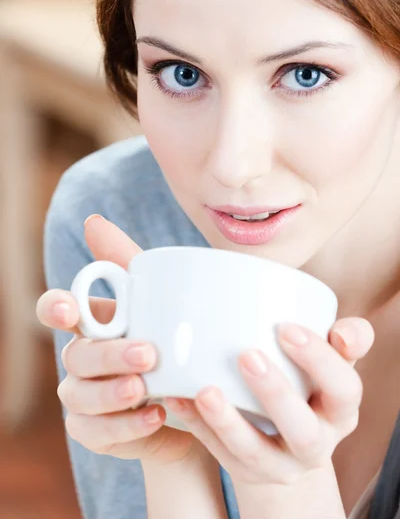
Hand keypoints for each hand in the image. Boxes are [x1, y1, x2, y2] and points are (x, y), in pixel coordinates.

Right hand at [36, 215, 199, 467]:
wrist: (198, 398)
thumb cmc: (174, 341)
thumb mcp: (161, 299)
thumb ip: (127, 263)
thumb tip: (92, 221)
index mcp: (94, 322)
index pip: (57, 309)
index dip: (55, 307)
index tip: (69, 310)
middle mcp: (83, 358)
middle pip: (76, 356)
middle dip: (107, 355)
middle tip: (147, 353)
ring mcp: (87, 397)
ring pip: (79, 396)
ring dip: (111, 393)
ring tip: (146, 389)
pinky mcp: (99, 432)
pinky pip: (97, 433)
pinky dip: (126, 426)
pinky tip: (156, 416)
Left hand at [165, 316, 374, 488]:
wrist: (292, 435)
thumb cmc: (308, 380)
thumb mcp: (330, 362)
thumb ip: (342, 340)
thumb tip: (343, 331)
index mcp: (341, 410)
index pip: (343, 389)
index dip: (319, 360)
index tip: (286, 327)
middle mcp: (317, 444)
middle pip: (303, 430)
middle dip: (275, 394)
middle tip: (247, 356)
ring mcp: (281, 464)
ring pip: (255, 452)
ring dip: (227, 422)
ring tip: (204, 390)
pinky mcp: (248, 472)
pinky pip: (219, 453)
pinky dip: (198, 426)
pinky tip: (178, 398)